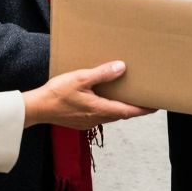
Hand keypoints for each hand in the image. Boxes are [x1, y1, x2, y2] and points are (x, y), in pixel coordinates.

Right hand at [23, 61, 154, 129]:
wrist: (36, 108)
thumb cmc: (56, 94)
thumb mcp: (81, 78)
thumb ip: (102, 73)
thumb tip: (121, 68)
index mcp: (100, 110)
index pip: (129, 112)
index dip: (143, 109)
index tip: (155, 106)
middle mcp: (96, 119)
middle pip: (121, 115)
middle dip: (133, 108)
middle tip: (143, 98)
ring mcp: (87, 122)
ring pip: (109, 116)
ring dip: (119, 108)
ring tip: (124, 96)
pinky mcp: (79, 122)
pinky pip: (98, 116)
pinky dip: (106, 108)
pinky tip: (102, 99)